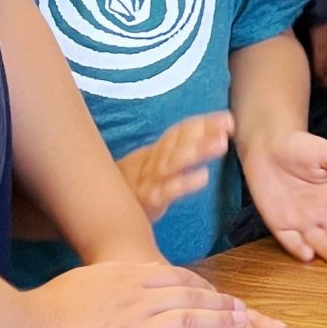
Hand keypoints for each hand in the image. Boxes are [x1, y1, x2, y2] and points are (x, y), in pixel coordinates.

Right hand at [0, 261, 250, 327]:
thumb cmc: (45, 305)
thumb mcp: (88, 278)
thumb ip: (116, 276)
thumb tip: (133, 273)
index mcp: (126, 278)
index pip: (179, 280)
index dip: (205, 288)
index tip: (222, 295)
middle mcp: (135, 300)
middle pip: (190, 299)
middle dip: (221, 305)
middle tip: (245, 312)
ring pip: (186, 322)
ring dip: (218, 325)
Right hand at [113, 111, 230, 223]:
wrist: (97, 208)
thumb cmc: (133, 187)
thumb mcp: (153, 167)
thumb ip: (177, 153)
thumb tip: (214, 138)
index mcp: (157, 151)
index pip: (181, 132)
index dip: (203, 124)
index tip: (228, 119)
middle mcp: (154, 161)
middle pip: (180, 143)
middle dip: (204, 133)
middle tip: (228, 126)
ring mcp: (149, 179)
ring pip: (174, 162)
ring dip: (197, 151)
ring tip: (221, 144)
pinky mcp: (146, 201)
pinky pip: (165, 191)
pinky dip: (183, 183)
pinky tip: (203, 177)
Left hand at [245, 127, 326, 262]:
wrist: (267, 148)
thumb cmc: (299, 147)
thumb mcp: (325, 152)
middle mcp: (322, 210)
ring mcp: (302, 220)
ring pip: (317, 239)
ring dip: (326, 249)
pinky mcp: (280, 225)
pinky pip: (290, 240)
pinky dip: (298, 249)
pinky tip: (307, 255)